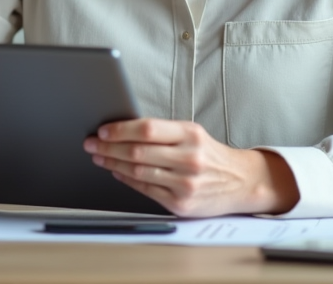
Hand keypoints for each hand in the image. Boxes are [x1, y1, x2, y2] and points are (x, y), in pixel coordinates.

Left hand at [84, 119, 298, 216]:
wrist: (241, 182)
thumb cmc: (209, 154)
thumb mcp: (192, 134)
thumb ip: (161, 132)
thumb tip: (121, 129)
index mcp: (190, 134)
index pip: (146, 129)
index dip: (120, 129)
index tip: (102, 130)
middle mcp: (189, 158)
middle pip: (137, 151)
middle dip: (108, 147)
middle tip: (91, 143)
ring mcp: (185, 183)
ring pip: (138, 172)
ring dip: (112, 163)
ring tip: (99, 157)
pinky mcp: (181, 204)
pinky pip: (145, 190)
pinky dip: (127, 180)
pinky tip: (117, 172)